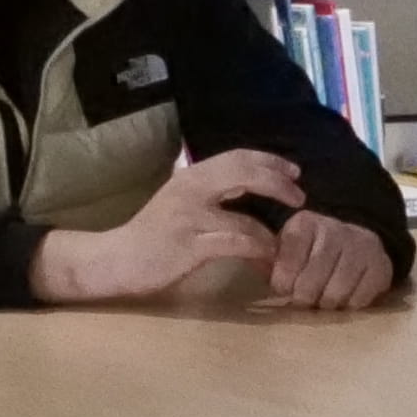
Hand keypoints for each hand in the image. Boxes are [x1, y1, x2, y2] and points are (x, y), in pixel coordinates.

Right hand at [35, 147, 303, 305]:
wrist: (116, 260)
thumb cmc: (152, 236)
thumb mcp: (180, 202)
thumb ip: (208, 191)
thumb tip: (243, 184)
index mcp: (191, 176)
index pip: (238, 156)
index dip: (270, 160)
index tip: (294, 172)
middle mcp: (191, 189)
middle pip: (245, 172)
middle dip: (278, 182)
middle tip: (299, 196)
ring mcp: (190, 217)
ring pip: (245, 215)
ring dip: (272, 230)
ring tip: (284, 241)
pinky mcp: (190, 245)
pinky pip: (236, 243)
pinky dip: (258, 249)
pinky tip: (267, 258)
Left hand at [268, 208, 398, 312]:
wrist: (357, 237)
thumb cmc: (311, 248)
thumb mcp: (284, 245)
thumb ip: (266, 259)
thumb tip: (252, 262)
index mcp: (305, 223)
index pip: (286, 264)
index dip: (282, 283)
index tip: (283, 287)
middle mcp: (335, 229)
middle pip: (309, 284)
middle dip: (302, 298)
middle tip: (303, 298)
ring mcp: (361, 247)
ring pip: (334, 295)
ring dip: (325, 304)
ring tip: (322, 297)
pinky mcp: (381, 266)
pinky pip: (358, 300)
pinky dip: (348, 305)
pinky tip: (344, 295)